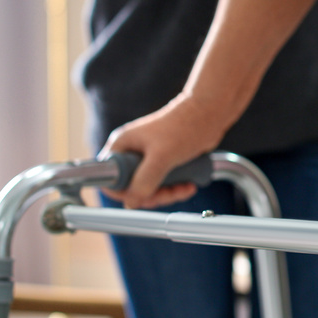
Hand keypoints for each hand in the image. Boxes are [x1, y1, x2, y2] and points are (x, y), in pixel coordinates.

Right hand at [101, 94, 225, 208]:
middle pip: (131, 187)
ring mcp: (147, 157)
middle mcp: (131, 152)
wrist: (208, 114)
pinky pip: (163, 183)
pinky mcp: (163, 161)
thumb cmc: (184, 127)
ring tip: (185, 187)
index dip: (123, 192)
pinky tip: (189, 184)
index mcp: (122, 146)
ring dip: (167, 193)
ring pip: (149, 187)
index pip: (109, 178)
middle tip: (168, 193)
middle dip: (152, 195)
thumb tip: (131, 202)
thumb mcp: (162, 157)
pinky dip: (175, 188)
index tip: (143, 196)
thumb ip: (145, 180)